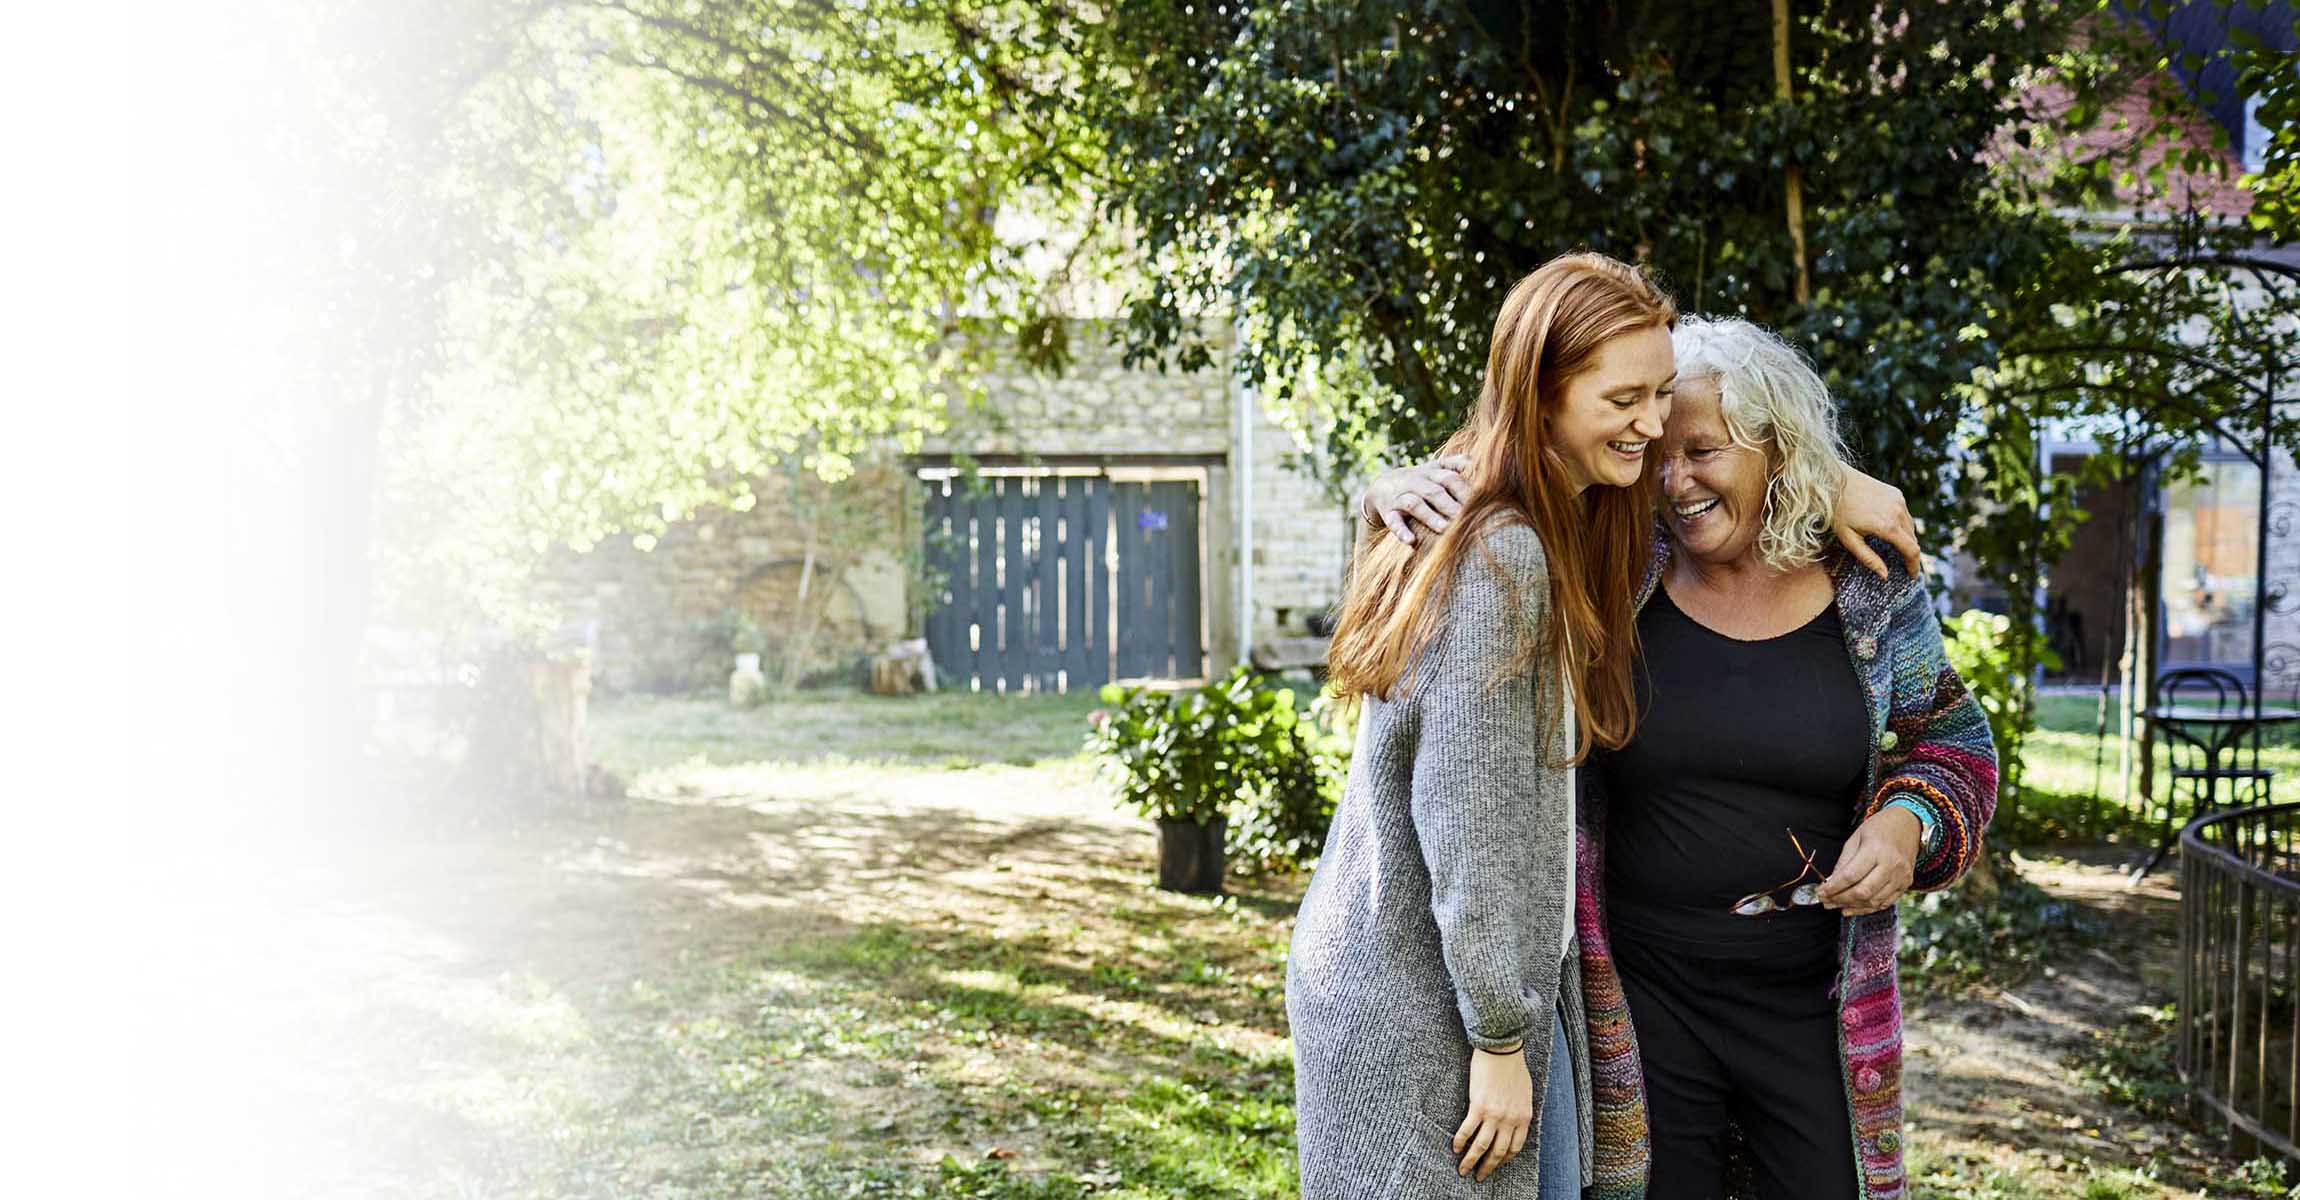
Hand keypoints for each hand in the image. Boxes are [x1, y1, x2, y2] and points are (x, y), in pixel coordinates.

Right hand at [1362, 454, 1470, 545]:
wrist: (1381, 486)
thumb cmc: (1420, 480)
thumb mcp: (1436, 467)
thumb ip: (1457, 463)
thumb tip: (1481, 463)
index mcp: (1432, 472)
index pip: (1450, 478)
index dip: (1464, 489)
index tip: (1480, 502)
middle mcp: (1416, 482)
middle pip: (1435, 492)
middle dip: (1451, 505)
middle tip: (1467, 519)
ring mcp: (1401, 497)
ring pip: (1415, 505)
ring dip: (1430, 517)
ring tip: (1445, 530)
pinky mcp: (1388, 512)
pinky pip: (1393, 521)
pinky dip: (1401, 531)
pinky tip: (1411, 541)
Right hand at [1451, 1041, 1532, 1180]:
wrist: (1502, 1050)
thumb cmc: (1514, 1067)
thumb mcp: (1525, 1094)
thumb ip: (1520, 1111)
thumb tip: (1513, 1122)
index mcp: (1524, 1117)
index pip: (1514, 1148)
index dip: (1504, 1160)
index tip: (1496, 1165)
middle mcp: (1510, 1120)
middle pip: (1498, 1152)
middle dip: (1488, 1167)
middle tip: (1479, 1176)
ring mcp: (1494, 1115)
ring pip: (1482, 1146)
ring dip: (1472, 1161)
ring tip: (1463, 1170)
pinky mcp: (1478, 1106)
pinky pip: (1468, 1130)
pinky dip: (1460, 1141)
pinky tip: (1455, 1148)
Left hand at [1817, 806, 1922, 915]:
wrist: (1908, 824)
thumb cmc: (1879, 828)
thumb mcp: (1855, 838)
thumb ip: (1844, 862)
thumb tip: (1830, 883)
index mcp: (1876, 850)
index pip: (1850, 876)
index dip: (1833, 888)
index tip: (1820, 892)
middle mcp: (1891, 865)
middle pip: (1863, 892)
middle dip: (1840, 899)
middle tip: (1825, 902)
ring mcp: (1901, 876)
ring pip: (1874, 901)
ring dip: (1852, 906)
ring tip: (1835, 906)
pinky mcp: (1906, 884)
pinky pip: (1885, 903)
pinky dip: (1867, 908)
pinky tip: (1852, 908)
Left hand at [1832, 467, 1921, 579]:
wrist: (1835, 482)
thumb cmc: (1838, 513)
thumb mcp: (1849, 540)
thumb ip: (1868, 559)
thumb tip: (1885, 575)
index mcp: (1887, 526)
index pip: (1911, 550)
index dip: (1914, 566)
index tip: (1912, 576)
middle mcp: (1897, 512)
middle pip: (1913, 540)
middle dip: (1911, 555)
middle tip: (1904, 566)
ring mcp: (1899, 501)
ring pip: (1911, 527)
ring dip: (1908, 540)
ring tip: (1898, 550)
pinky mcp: (1897, 494)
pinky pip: (1906, 514)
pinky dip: (1903, 525)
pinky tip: (1893, 530)